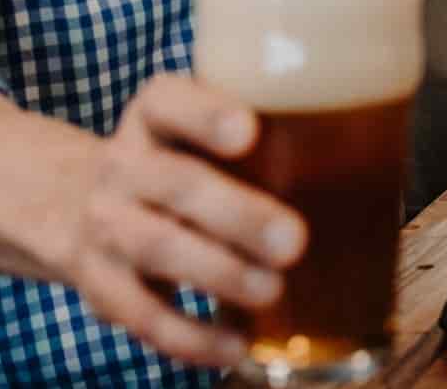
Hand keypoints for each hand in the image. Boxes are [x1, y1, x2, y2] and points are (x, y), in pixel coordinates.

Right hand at [68, 75, 304, 368]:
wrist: (75, 203)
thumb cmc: (176, 163)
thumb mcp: (194, 134)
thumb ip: (260, 138)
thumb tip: (372, 157)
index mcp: (153, 117)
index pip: (167, 101)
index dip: (205, 113)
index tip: (248, 130)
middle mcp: (123, 165)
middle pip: (174, 182)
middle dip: (235, 213)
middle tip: (294, 239)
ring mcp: (105, 226)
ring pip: (156, 246)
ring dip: (218, 272)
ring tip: (272, 291)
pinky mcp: (101, 285)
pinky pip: (142, 315)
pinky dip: (191, 337)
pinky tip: (236, 346)